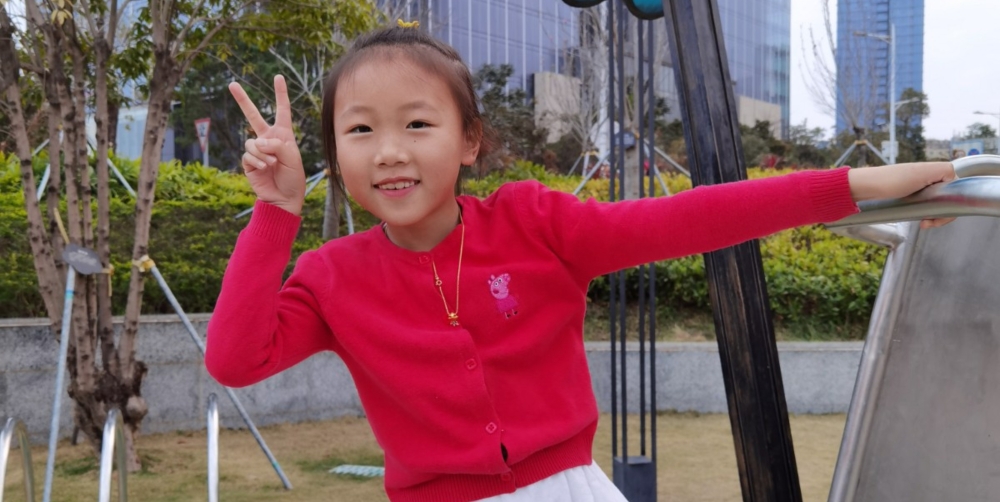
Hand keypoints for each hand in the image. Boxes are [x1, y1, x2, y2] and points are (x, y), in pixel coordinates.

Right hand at [230, 75, 305, 215]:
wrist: (284, 198)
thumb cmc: (293, 178)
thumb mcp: (293, 159)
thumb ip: (278, 145)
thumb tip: (259, 141)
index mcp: (283, 134)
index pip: (282, 110)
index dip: (280, 94)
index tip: (278, 77)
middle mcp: (268, 139)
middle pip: (253, 115)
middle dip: (243, 100)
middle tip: (232, 84)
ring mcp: (257, 150)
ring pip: (252, 142)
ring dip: (262, 153)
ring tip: (272, 163)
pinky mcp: (248, 162)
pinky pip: (248, 155)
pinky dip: (257, 161)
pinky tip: (264, 168)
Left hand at [847, 162, 956, 228]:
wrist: (865, 187)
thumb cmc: (890, 180)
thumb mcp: (921, 173)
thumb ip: (942, 171)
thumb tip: (956, 177)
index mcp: (934, 170)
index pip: (956, 187)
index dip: (952, 203)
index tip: (939, 215)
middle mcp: (928, 176)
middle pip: (946, 198)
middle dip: (941, 213)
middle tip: (929, 223)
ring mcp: (918, 186)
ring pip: (936, 203)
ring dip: (933, 215)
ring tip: (924, 223)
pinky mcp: (909, 194)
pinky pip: (924, 204)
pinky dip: (924, 213)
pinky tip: (919, 219)